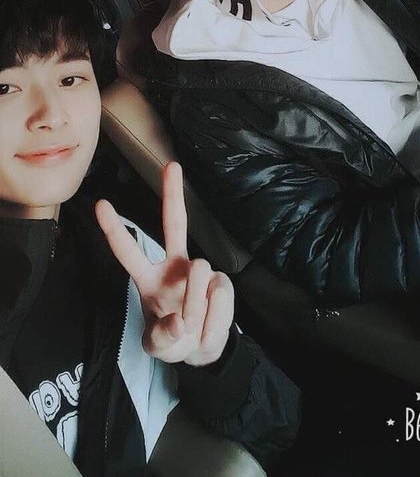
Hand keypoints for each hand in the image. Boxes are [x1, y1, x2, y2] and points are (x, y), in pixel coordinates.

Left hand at [95, 161, 233, 365]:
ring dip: (196, 309)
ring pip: (199, 274)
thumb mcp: (159, 348)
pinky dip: (214, 320)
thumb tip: (179, 322)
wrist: (205, 350)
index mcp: (149, 278)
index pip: (128, 251)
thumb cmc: (174, 341)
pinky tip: (210, 326)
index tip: (100, 204)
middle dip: (172, 194)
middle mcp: (175, 266)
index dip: (114, 230)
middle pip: (174, 224)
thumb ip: (162, 339)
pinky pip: (219, 296)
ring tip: (194, 327)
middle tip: (171, 165)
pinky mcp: (222, 282)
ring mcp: (200, 272)